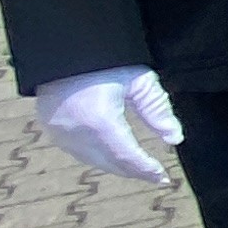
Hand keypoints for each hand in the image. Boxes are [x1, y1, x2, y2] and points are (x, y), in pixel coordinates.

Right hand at [36, 67, 178, 181]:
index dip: (147, 169)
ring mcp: (60, 134)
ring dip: (117, 167)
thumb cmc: (106, 62)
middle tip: (157, 177)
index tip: (164, 178)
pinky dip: (99, 158)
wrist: (65, 50)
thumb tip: (175, 139)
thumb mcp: (139, 80)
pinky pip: (79, 153)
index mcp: (99, 121)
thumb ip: (157, 110)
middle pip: (111, 163)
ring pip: (94, 161)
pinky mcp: (52, 131)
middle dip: (135, 172)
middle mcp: (76, 133)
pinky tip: (114, 158)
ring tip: (139, 170)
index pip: (127, 155)